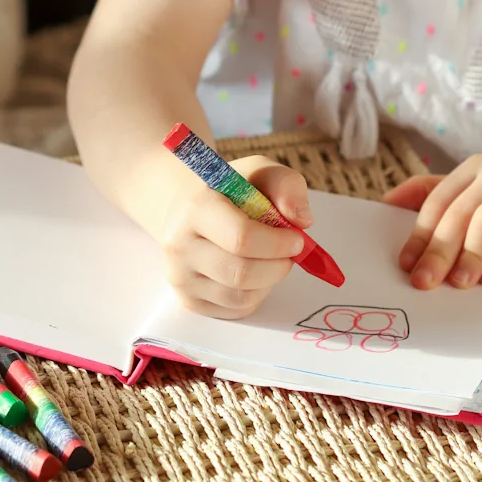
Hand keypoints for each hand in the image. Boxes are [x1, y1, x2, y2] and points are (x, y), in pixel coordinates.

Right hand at [159, 155, 311, 318]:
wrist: (189, 210)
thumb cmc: (230, 192)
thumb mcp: (260, 172)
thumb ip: (286, 186)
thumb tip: (301, 221)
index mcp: (195, 208)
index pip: (241, 237)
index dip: (278, 243)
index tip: (296, 238)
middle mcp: (179, 245)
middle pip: (241, 273)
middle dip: (278, 266)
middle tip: (290, 254)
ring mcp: (180, 276)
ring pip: (241, 297)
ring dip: (269, 282)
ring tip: (271, 261)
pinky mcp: (188, 300)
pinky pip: (236, 310)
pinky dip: (257, 295)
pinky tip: (255, 274)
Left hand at [382, 155, 481, 289]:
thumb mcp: (478, 207)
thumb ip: (438, 202)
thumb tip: (385, 204)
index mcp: (475, 168)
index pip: (436, 200)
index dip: (418, 234)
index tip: (406, 265)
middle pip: (459, 212)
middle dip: (438, 250)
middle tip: (425, 282)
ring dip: (469, 255)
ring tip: (461, 283)